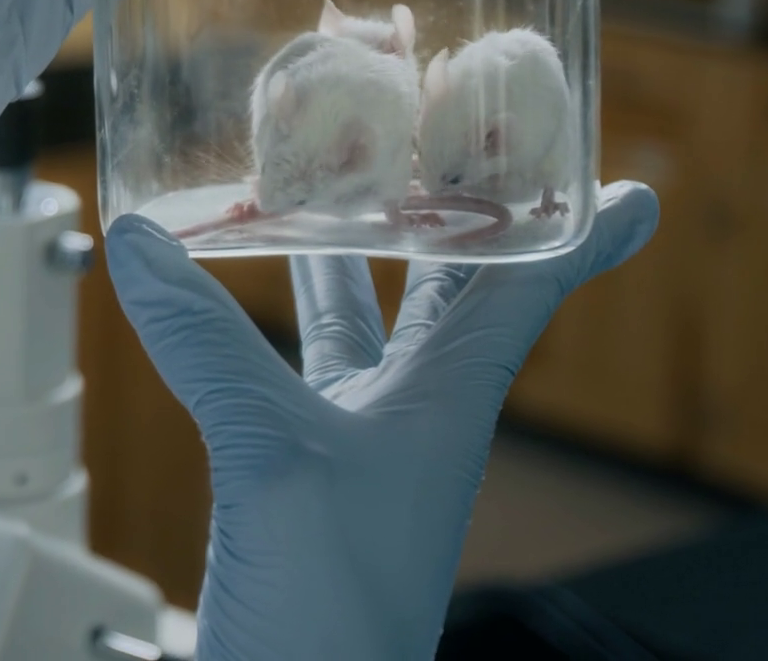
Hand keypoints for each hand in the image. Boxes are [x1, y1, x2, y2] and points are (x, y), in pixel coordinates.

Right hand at [105, 182, 660, 660]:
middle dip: (454, 222)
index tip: (624, 190)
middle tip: (446, 153)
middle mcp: (410, 419)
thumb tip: (144, 243)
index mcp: (448, 404)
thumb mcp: (276, 459)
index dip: (583, 235)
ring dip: (351, 257)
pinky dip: (256, 323)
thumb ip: (210, 346)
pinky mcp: (289, 484)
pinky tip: (216, 300)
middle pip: (448, 294)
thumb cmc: (330, 621)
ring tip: (334, 188)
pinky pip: (285, 375)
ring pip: (361, 326)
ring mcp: (350, 452)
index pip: (531, 293)